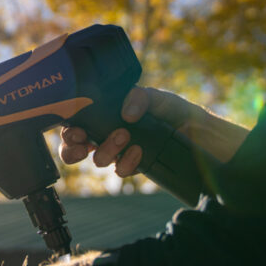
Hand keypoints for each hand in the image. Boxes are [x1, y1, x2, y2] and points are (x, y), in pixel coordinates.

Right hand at [59, 87, 200, 176]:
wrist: (197, 132)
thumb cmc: (172, 109)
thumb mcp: (155, 96)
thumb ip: (139, 97)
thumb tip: (126, 113)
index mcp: (105, 112)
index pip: (76, 120)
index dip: (68, 129)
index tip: (76, 131)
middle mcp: (106, 132)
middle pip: (75, 146)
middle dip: (73, 148)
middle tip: (85, 143)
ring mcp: (118, 151)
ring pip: (97, 159)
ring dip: (106, 150)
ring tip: (125, 137)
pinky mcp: (132, 165)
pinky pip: (119, 169)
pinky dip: (126, 162)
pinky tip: (139, 151)